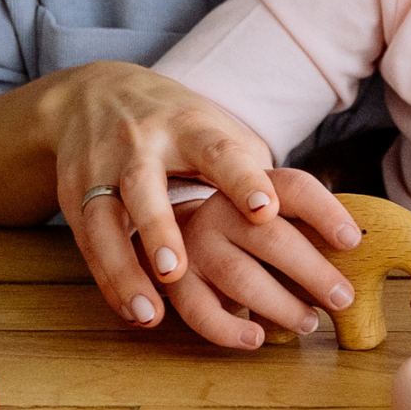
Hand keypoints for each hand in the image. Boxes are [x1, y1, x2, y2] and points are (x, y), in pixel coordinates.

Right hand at [37, 60, 336, 329]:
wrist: (95, 96)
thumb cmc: (181, 125)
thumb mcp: (220, 131)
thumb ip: (261, 173)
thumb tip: (332, 224)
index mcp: (191, 127)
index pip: (220, 151)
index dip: (242, 180)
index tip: (266, 210)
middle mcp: (142, 146)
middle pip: (147, 189)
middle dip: (162, 232)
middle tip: (180, 269)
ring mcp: (103, 171)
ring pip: (106, 220)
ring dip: (127, 267)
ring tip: (152, 311)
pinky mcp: (77, 198)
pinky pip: (90, 244)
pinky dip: (110, 281)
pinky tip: (136, 313)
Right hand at [154, 168, 364, 350]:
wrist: (174, 231)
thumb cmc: (249, 231)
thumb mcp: (279, 215)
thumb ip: (317, 227)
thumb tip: (392, 258)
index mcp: (256, 185)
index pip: (296, 189)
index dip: (326, 212)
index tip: (353, 241)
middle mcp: (222, 209)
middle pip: (271, 237)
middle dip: (311, 270)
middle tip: (344, 297)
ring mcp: (195, 244)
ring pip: (240, 276)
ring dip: (280, 305)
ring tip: (311, 323)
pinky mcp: (177, 280)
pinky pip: (201, 311)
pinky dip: (229, 330)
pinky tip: (257, 339)